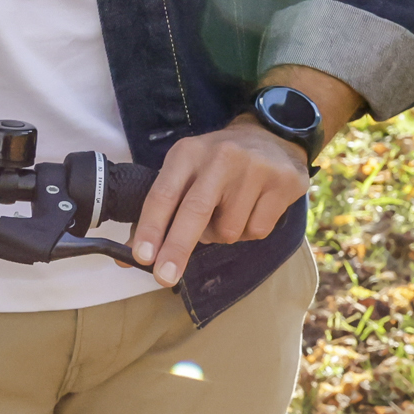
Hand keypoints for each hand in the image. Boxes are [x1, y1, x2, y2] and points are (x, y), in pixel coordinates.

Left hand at [129, 122, 310, 287]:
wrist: (272, 136)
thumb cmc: (218, 163)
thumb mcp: (186, 172)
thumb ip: (161, 211)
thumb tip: (131, 257)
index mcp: (188, 153)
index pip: (164, 193)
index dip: (151, 227)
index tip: (142, 257)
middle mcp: (220, 157)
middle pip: (195, 211)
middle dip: (177, 248)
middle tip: (164, 277)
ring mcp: (254, 168)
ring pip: (228, 230)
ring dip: (223, 236)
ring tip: (228, 213)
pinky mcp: (282, 183)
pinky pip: (257, 231)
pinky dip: (250, 231)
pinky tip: (252, 209)